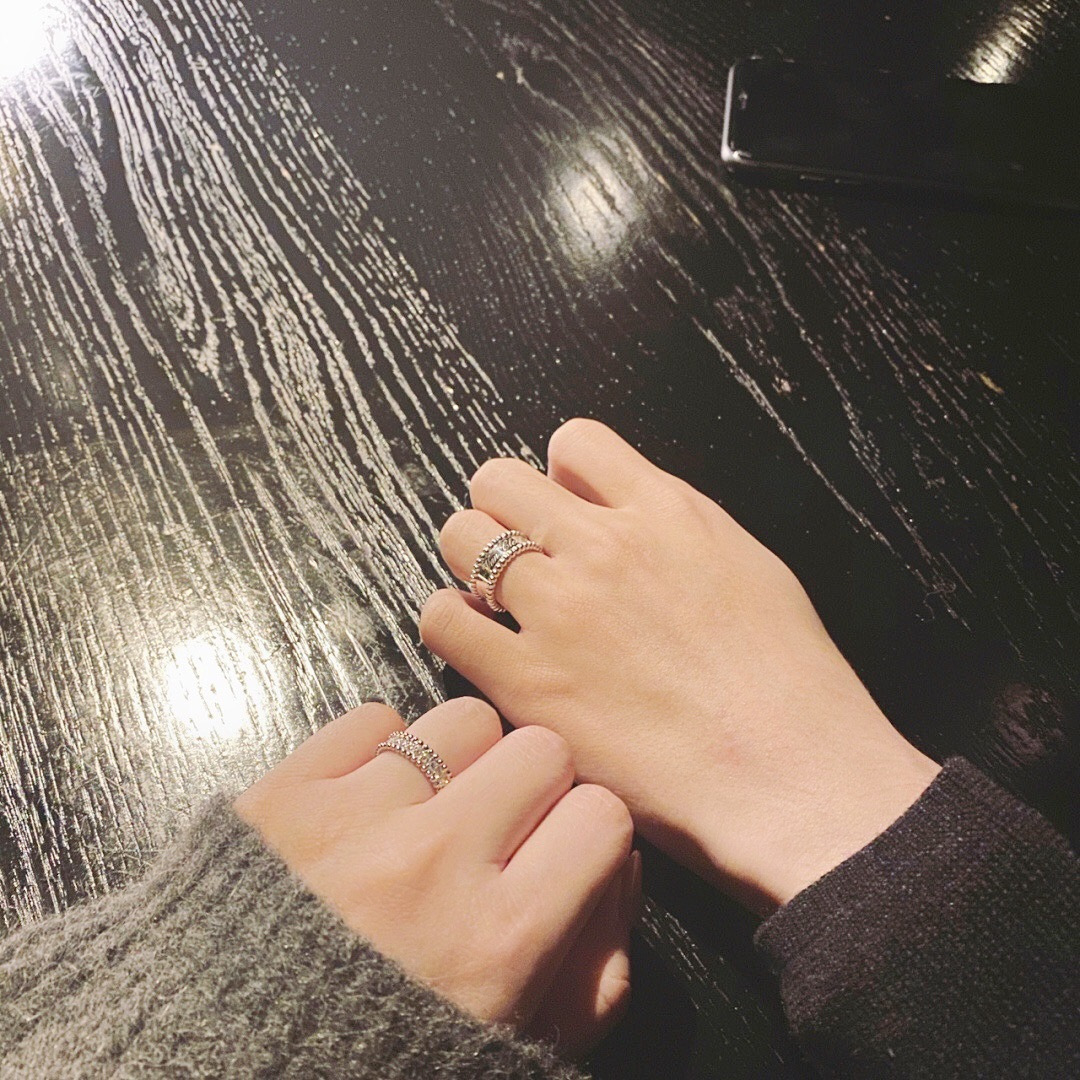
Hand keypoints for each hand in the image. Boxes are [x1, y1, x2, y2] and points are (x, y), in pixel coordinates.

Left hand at [234, 697, 636, 1054]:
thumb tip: (616, 870)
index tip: (555, 856)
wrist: (221, 1070)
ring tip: (428, 813)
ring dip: (460, 762)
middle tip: (494, 833)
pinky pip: (374, 719)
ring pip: (463, 721)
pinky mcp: (288, 792)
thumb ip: (595, 973)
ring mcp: (357, 819)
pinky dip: (380, 754)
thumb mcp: (519, 1050)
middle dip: (530, 789)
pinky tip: (367, 805)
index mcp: (500, 941)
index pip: (602, 817)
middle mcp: (436, 865)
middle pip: (541, 750)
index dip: (585, 836)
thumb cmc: (382, 1055)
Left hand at [422, 419, 940, 911]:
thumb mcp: (748, 565)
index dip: (562, 475)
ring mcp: (559, 612)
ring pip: (461, 536)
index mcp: (662, 512)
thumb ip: (677, 525)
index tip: (568, 511)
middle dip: (504, 510)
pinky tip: (478, 644)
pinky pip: (442, 620)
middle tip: (521, 555)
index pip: (574, 442)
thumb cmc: (787, 680)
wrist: (790, 774)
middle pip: (499, 479)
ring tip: (495, 600)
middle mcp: (602, 547)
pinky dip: (451, 623)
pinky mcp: (527, 681)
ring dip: (470, 561)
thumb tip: (623, 507)